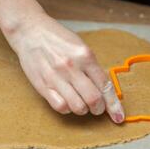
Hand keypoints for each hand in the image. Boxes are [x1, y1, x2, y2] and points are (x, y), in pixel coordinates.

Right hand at [5, 14, 124, 122]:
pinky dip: (68, 108)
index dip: (113, 105)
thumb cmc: (59, 39)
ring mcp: (56, 77)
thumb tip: (106, 90)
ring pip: (78, 107)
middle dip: (99, 109)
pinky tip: (68, 101)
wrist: (30, 32)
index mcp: (86, 56)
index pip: (105, 86)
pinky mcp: (43, 85)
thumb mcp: (82, 48)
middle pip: (93, 100)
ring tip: (82, 103)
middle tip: (97, 107)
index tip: (118, 117)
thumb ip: (94, 68)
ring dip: (84, 110)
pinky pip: (60, 107)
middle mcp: (72, 67)